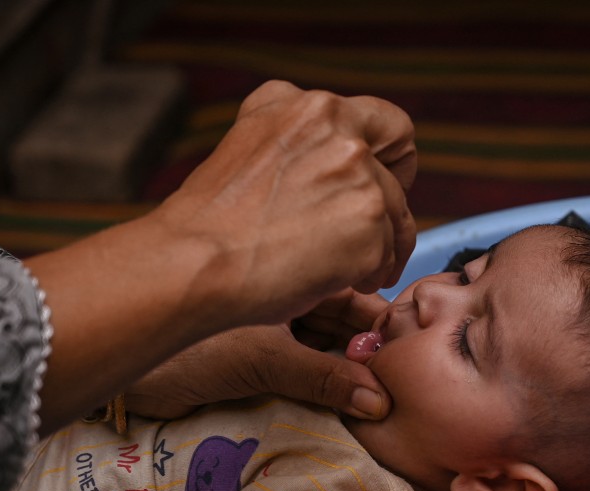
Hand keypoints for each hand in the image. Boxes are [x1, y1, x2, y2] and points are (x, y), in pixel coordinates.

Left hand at [125, 290, 391, 419]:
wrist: (118, 350)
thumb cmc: (189, 342)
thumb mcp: (265, 359)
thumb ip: (324, 380)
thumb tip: (379, 402)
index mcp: (291, 266)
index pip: (354, 294)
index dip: (380, 326)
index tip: (410, 356)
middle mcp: (283, 288)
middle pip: (342, 320)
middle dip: (366, 350)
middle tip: (400, 383)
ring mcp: (267, 319)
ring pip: (323, 342)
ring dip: (345, 367)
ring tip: (380, 394)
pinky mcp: (251, 351)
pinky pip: (300, 363)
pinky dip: (322, 379)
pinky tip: (346, 397)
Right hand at [153, 80, 416, 325]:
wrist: (193, 261)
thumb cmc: (213, 224)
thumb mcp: (251, 149)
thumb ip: (300, 144)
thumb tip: (339, 164)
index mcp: (305, 106)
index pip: (388, 124)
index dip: (389, 162)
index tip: (377, 189)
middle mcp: (335, 126)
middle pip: (396, 177)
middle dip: (384, 214)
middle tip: (366, 243)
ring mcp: (355, 170)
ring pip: (396, 217)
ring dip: (378, 251)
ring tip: (347, 274)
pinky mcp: (367, 217)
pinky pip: (389, 254)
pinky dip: (369, 276)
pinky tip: (337, 284)